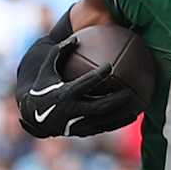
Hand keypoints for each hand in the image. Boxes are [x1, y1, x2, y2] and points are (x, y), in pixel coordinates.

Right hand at [17, 35, 140, 137]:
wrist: (32, 116)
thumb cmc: (43, 86)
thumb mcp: (47, 68)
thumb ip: (60, 52)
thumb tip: (76, 38)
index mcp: (64, 94)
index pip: (83, 84)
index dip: (97, 75)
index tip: (109, 66)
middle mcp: (72, 111)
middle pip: (99, 106)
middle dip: (116, 99)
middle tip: (131, 90)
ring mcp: (77, 124)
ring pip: (103, 121)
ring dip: (121, 115)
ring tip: (138, 106)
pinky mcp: (81, 132)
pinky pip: (103, 128)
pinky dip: (118, 123)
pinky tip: (132, 115)